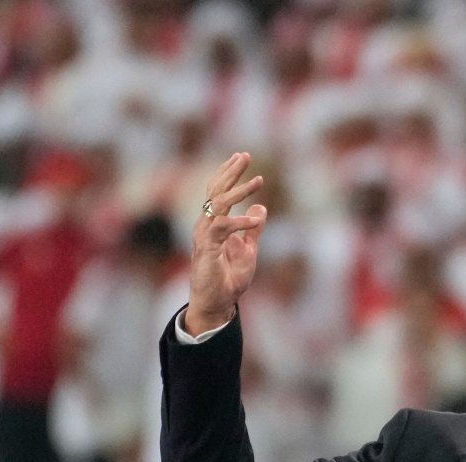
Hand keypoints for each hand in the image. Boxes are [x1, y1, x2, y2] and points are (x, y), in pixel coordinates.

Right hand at [186, 152, 264, 333]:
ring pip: (219, 205)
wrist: (217, 303)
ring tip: (259, 181)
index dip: (228, 173)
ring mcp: (204, 236)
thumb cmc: (228, 278)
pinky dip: (240, 222)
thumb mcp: (248, 249)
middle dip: (231, 172)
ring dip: (239, 191)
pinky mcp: (207, 249)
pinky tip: (255, 219)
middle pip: (216, 191)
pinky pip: (222, 229)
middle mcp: (205, 225)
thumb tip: (261, 208)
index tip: (241, 156)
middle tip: (245, 155)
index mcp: (214, 223)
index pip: (218, 191)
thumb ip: (252, 229)